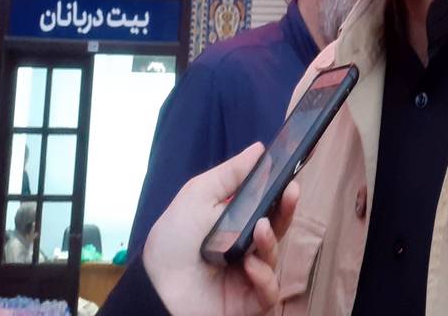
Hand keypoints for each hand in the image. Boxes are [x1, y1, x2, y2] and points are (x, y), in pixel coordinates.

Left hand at [144, 143, 299, 315]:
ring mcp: (249, 274)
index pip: (266, 204)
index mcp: (235, 222)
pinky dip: (263, 276)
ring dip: (271, 240)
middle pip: (277, 227)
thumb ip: (229, 173)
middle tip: (291, 192)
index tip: (291, 172)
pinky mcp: (250, 300)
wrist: (156, 287)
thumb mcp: (198, 196)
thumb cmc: (172, 242)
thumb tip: (259, 148)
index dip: (281, 190)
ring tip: (259, 230)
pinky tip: (249, 266)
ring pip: (274, 255)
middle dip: (287, 209)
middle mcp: (245, 246)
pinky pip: (269, 289)